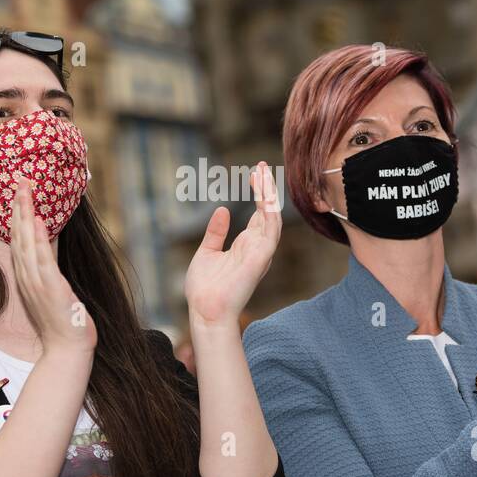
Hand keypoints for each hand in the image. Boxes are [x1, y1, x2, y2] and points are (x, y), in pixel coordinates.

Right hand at [8, 173, 95, 353]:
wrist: (66, 350)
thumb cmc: (62, 321)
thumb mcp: (53, 288)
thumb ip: (49, 265)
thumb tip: (51, 241)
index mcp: (26, 276)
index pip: (17, 239)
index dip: (17, 214)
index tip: (19, 192)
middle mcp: (26, 277)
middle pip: (18, 235)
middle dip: (18, 207)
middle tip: (19, 180)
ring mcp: (36, 282)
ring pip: (26, 242)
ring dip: (25, 215)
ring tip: (25, 190)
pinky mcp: (50, 288)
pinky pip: (42, 259)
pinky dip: (38, 239)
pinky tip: (36, 221)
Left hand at [184, 163, 281, 328]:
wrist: (205, 311)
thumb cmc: (204, 289)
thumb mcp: (206, 252)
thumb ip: (216, 232)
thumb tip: (222, 210)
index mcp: (246, 247)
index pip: (259, 215)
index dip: (259, 194)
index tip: (255, 173)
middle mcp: (257, 248)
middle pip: (268, 212)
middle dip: (266, 189)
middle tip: (260, 165)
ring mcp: (262, 252)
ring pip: (272, 217)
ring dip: (269, 194)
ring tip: (262, 172)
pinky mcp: (261, 257)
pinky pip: (271, 229)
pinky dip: (269, 210)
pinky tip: (264, 193)